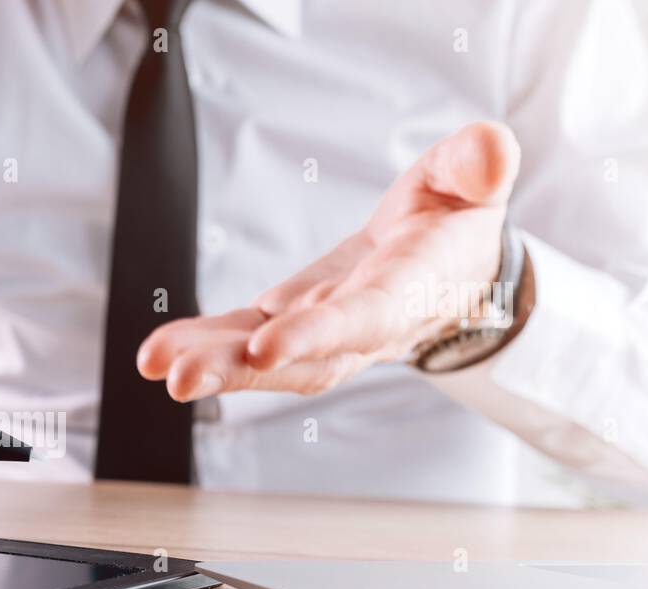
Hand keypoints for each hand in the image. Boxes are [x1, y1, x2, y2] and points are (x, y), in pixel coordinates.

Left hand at [137, 121, 520, 399]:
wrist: (449, 264)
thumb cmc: (458, 221)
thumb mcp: (476, 180)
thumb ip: (480, 165)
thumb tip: (491, 150)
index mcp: (407, 294)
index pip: (360, 322)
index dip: (315, 336)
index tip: (265, 347)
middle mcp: (358, 328)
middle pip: (299, 361)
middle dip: (240, 371)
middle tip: (182, 379)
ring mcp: (318, 332)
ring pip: (263, 359)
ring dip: (210, 364)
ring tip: (157, 364)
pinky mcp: (289, 322)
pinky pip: (243, 339)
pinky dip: (203, 344)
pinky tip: (161, 352)